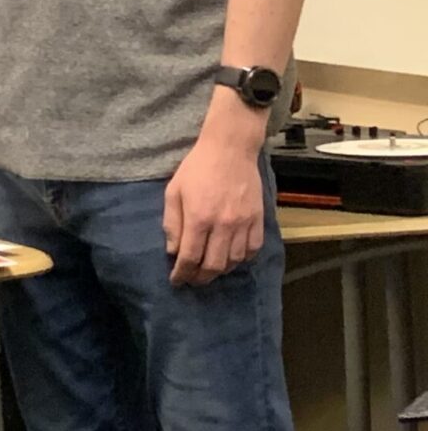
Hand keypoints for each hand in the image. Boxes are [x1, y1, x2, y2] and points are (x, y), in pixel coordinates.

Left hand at [165, 133, 263, 285]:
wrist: (230, 149)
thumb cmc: (197, 168)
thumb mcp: (174, 191)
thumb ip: (172, 223)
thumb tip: (173, 251)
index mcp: (199, 217)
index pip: (190, 257)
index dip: (182, 273)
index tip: (176, 281)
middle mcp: (223, 225)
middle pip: (214, 265)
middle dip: (201, 278)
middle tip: (192, 280)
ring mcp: (244, 223)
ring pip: (234, 261)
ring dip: (220, 271)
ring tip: (209, 270)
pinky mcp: (258, 219)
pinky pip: (252, 250)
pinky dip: (241, 260)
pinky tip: (231, 259)